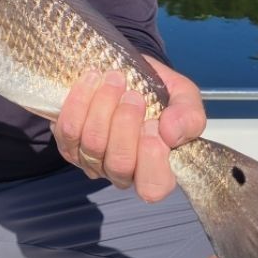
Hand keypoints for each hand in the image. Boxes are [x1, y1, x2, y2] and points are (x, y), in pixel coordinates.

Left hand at [52, 57, 205, 201]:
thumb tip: (171, 134)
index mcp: (156, 170)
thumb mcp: (184, 97)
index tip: (153, 122)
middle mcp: (122, 173)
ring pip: (92, 145)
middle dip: (125, 124)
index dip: (151, 158)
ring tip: (114, 79)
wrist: (126, 71)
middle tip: (133, 94)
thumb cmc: (158, 91)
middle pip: (119, 164)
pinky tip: (92, 79)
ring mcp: (92, 162)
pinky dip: (79, 102)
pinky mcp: (68, 144)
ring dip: (102, 107)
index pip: (152, 186)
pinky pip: (68, 130)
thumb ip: (189, 116)